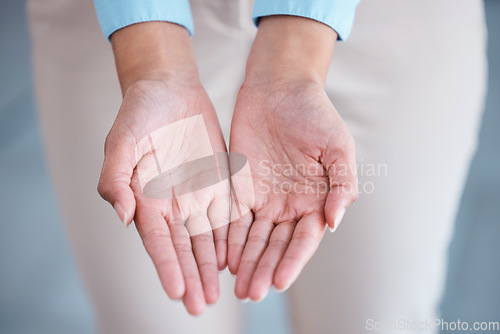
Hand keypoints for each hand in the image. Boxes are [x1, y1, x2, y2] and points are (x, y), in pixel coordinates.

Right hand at [97, 23, 228, 314]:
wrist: (170, 89)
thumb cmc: (140, 112)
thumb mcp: (122, 139)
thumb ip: (116, 177)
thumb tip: (123, 215)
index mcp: (147, 197)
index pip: (157, 240)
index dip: (166, 266)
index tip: (176, 291)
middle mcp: (173, 203)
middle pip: (183, 247)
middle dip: (191, 277)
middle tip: (200, 305)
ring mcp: (197, 194)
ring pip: (206, 238)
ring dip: (212, 266)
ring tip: (218, 294)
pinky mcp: (218, 183)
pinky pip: (227, 215)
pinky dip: (231, 238)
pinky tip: (236, 259)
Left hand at [227, 16, 357, 301]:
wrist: (280, 87)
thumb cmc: (314, 114)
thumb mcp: (339, 146)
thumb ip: (342, 184)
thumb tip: (334, 222)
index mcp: (316, 199)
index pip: (304, 239)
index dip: (293, 261)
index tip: (280, 282)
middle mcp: (289, 204)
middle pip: (276, 245)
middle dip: (264, 269)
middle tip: (252, 293)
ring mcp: (264, 197)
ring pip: (253, 238)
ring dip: (245, 262)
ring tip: (237, 287)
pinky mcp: (240, 186)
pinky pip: (232, 217)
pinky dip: (228, 238)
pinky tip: (222, 258)